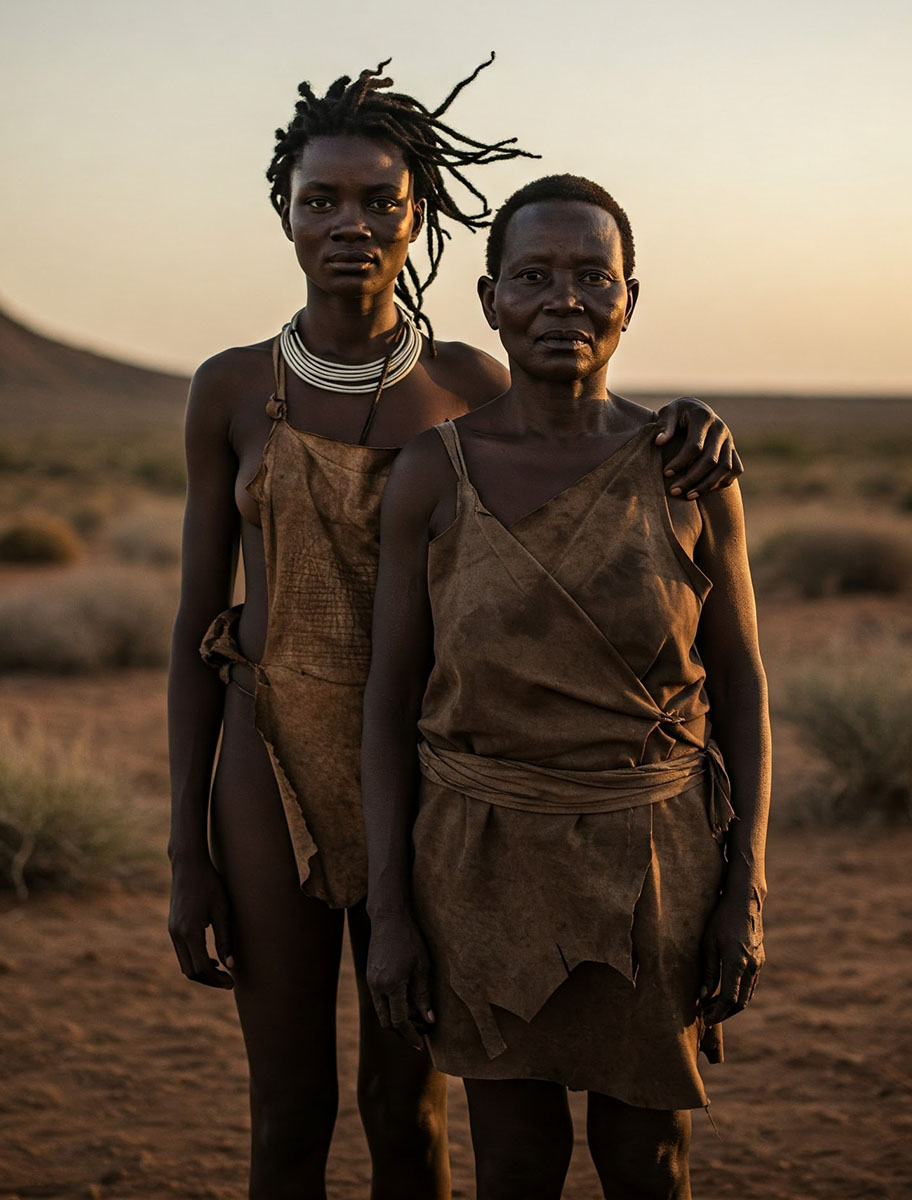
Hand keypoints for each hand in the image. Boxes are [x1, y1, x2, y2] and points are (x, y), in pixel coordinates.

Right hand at [168, 853, 233, 988]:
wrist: (188, 865)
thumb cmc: (210, 884)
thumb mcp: (223, 910)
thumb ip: (225, 939)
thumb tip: (230, 965)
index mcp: (190, 932)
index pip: (201, 969)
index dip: (217, 980)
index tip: (232, 982)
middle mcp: (177, 935)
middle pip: (190, 972)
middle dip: (209, 980)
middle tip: (228, 981)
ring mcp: (172, 931)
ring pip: (184, 964)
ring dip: (202, 972)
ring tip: (222, 971)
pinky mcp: (172, 927)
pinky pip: (182, 953)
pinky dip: (195, 960)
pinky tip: (212, 958)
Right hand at [367, 911, 434, 1049]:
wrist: (389, 918)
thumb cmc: (410, 939)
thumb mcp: (422, 966)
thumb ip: (423, 995)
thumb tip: (429, 1020)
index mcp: (391, 985)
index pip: (399, 1021)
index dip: (411, 1034)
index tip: (421, 1045)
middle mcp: (377, 986)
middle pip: (386, 1022)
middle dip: (402, 1032)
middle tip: (420, 1033)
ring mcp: (370, 981)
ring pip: (381, 1012)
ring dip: (395, 1021)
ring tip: (415, 1021)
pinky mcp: (370, 975)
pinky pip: (378, 1000)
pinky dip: (390, 1008)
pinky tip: (405, 1004)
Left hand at [654, 398, 742, 497]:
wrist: (696, 409)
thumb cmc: (677, 414)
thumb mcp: (668, 413)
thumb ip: (664, 426)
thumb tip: (659, 442)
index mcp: (704, 417)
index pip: (695, 446)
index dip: (680, 462)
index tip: (666, 473)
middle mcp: (720, 428)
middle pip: (710, 460)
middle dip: (691, 478)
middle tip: (674, 491)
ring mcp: (729, 440)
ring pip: (725, 468)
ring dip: (707, 485)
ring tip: (688, 496)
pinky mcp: (733, 449)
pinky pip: (735, 469)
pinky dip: (722, 482)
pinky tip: (704, 490)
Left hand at [699, 890, 763, 1024]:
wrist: (744, 902)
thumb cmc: (721, 919)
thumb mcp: (708, 943)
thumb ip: (708, 971)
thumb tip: (704, 996)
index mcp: (737, 963)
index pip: (729, 998)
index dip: (717, 1012)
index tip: (705, 1019)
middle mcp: (751, 966)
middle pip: (741, 1002)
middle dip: (724, 1013)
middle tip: (707, 1016)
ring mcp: (758, 964)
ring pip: (748, 995)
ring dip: (732, 1005)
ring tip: (712, 1006)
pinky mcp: (760, 960)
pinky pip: (750, 984)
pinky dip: (739, 994)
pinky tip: (724, 991)